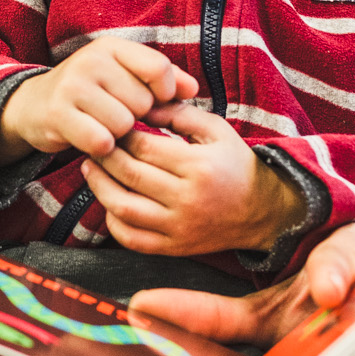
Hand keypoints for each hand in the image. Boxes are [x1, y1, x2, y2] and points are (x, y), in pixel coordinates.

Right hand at [0, 38, 197, 168]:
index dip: (165, 92)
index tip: (154, 102)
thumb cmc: (90, 93)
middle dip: (135, 117)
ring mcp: (73, 86)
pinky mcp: (58, 113)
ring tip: (102, 126)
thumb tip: (193, 89)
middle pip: (143, 101)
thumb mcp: (122, 76)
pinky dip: (101, 147)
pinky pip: (101, 140)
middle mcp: (91, 60)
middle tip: (115, 115)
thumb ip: (160, 79)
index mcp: (111, 47)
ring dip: (118, 135)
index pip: (158, 68)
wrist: (33, 106)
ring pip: (124, 124)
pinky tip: (91, 140)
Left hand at [79, 104, 303, 254]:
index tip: (112, 123)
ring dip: (100, 187)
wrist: (263, 211)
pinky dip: (113, 221)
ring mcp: (180, 227)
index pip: (144, 147)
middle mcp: (187, 199)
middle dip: (105, 156)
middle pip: (131, 175)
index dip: (121, 134)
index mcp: (198, 166)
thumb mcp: (216, 129)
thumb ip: (178, 113)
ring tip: (91, 169)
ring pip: (125, 209)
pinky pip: (133, 239)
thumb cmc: (235, 164)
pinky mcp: (175, 248)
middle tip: (94, 142)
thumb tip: (140, 107)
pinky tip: (108, 202)